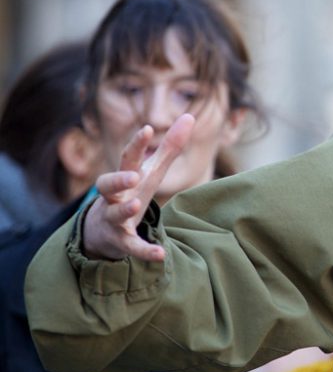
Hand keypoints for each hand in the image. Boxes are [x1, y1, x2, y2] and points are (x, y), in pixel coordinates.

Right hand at [82, 114, 194, 260]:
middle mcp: (115, 196)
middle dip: (119, 179)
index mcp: (126, 177)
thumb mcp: (151, 171)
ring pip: (114, 213)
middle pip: (108, 184)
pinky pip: (131, 247)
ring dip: (125, 208)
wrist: (104, 231)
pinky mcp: (121, 241)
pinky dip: (144, 251)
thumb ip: (170, 146)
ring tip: (136, 203)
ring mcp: (114, 219)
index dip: (137, 144)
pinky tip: (160, 254)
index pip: (129, 158)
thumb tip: (190, 116)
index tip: (147, 129)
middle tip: (133, 175)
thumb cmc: (131, 193)